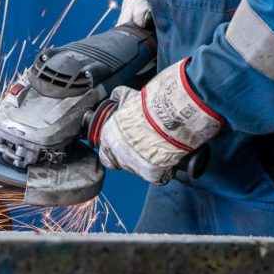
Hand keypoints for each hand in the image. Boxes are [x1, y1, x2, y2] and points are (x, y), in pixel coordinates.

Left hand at [97, 58, 222, 183]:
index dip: (114, 151)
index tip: (124, 146)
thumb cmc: (148, 107)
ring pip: (139, 170)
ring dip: (146, 163)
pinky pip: (158, 176)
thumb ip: (119, 99)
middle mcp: (118, 155)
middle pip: (122, 163)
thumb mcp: (127, 96)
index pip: (105, 154)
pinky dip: (164, 171)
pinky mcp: (152, 175)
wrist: (168, 117)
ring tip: (157, 149)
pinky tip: (167, 158)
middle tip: (144, 147)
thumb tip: (117, 97)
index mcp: (109, 138)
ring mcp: (134, 167)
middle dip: (131, 157)